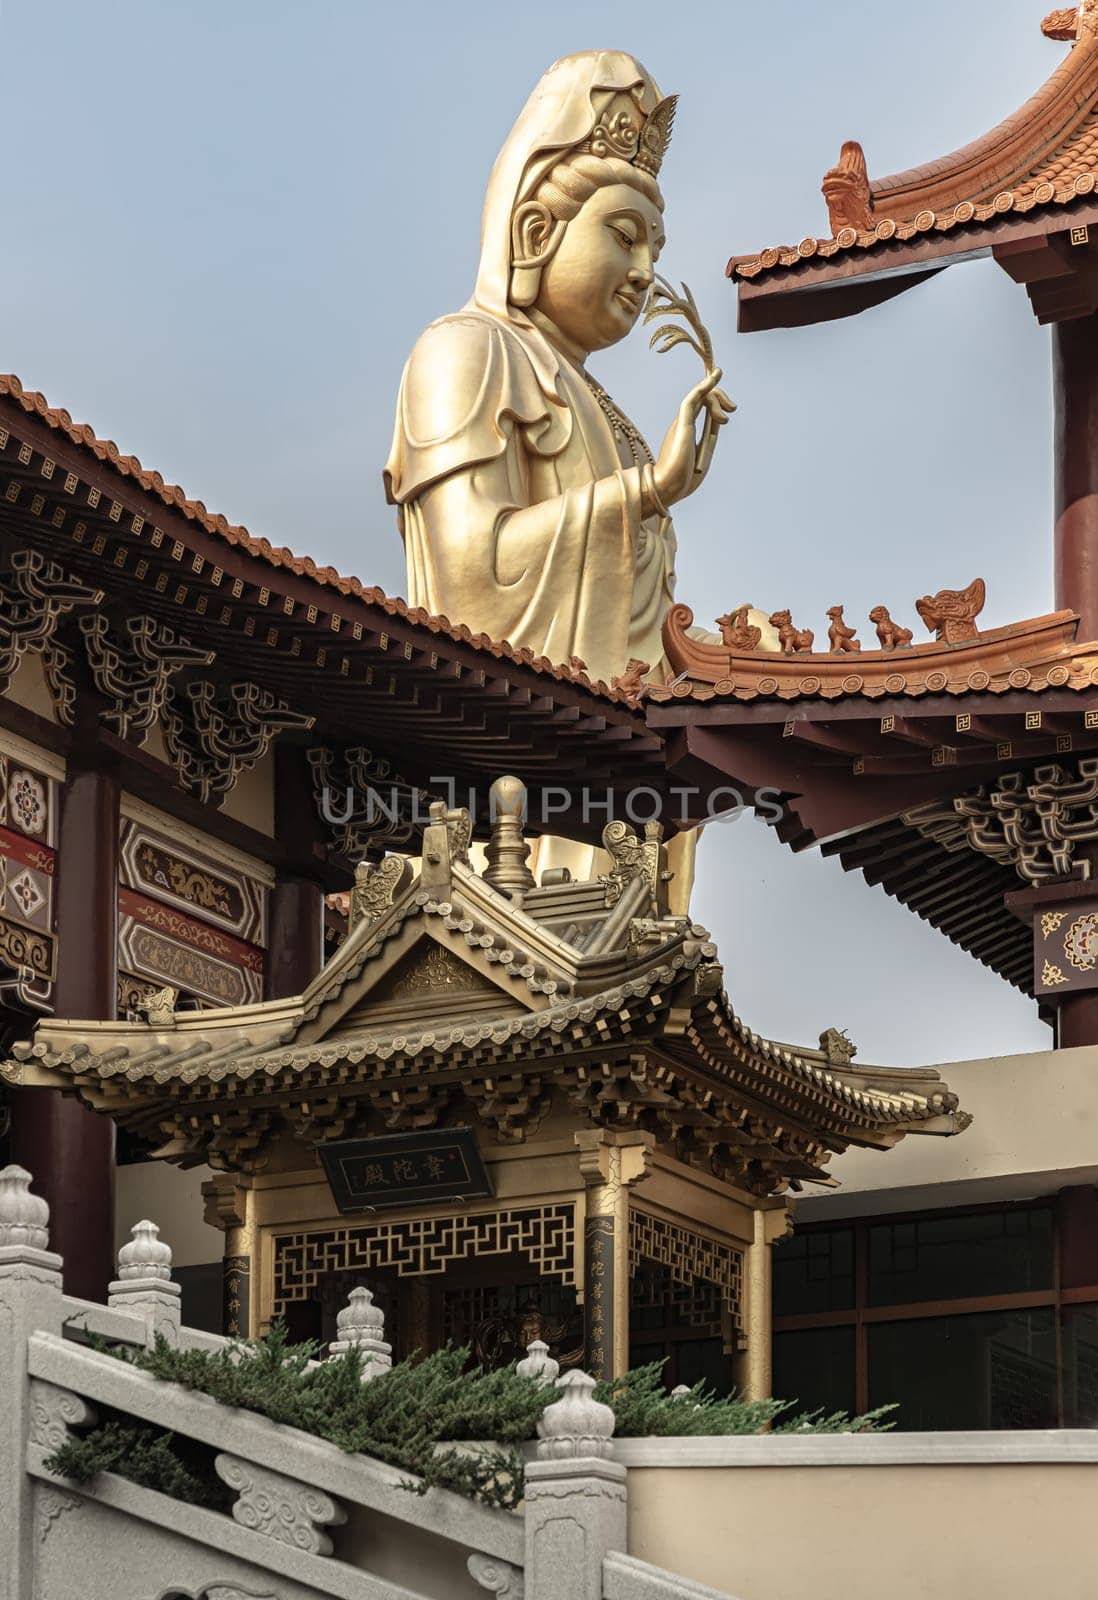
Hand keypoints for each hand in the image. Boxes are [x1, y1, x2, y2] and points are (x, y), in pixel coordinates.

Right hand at [651, 368, 734, 508]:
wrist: (670, 488)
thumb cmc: (684, 478)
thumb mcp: (704, 453)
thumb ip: (710, 437)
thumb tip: (719, 420)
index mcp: (688, 432)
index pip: (704, 408)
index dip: (718, 402)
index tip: (732, 408)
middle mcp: (683, 423)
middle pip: (703, 398)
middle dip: (721, 396)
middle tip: (733, 407)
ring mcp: (681, 422)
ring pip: (700, 396)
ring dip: (718, 398)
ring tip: (730, 410)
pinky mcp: (682, 424)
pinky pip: (692, 399)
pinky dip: (704, 387)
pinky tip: (714, 378)